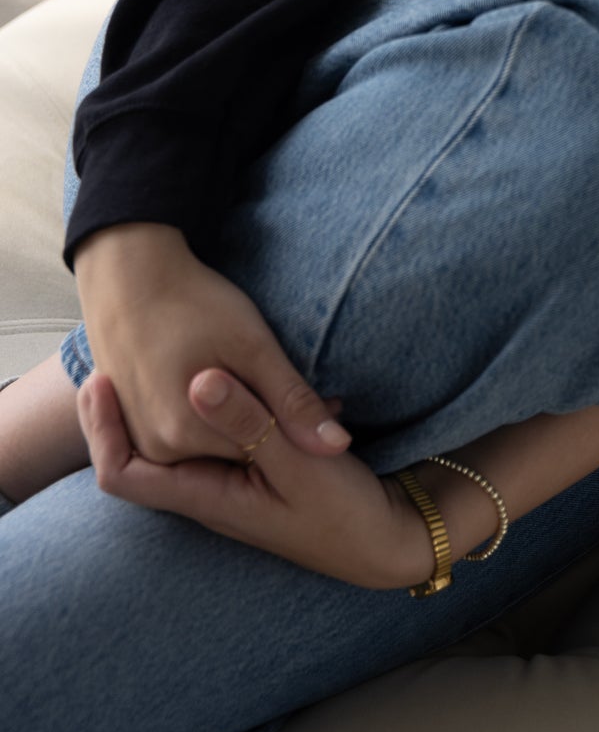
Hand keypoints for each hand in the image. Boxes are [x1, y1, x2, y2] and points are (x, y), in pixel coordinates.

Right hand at [74, 222, 352, 466]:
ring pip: (213, 442)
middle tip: (292, 380)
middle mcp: (157, 449)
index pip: (263, 453)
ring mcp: (142, 438)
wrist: (128, 277)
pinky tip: (220, 374)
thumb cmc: (193, 302)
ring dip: (239, 418)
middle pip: (236, 451)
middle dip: (269, 423)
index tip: (327, 401)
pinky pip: (186, 431)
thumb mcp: (253, 346)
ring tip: (253, 371)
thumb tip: (336, 447)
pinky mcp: (135, 423)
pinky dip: (210, 414)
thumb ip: (292, 401)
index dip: (296, 427)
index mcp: (186, 434)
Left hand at [76, 364, 434, 591]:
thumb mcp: (297, 465)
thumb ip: (249, 423)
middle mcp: (207, 491)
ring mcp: (230, 481)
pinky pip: (216, 432)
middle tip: (122, 349)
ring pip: (181, 436)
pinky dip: (218, 401)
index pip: (121, 474)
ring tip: (176, 349)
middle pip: (142, 449)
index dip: (100, 429)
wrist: (384, 540)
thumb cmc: (342, 513)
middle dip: (129, 403)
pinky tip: (240, 368)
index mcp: (205, 494)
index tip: (100, 380)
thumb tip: (198, 381)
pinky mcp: (255, 469)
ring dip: (177, 397)